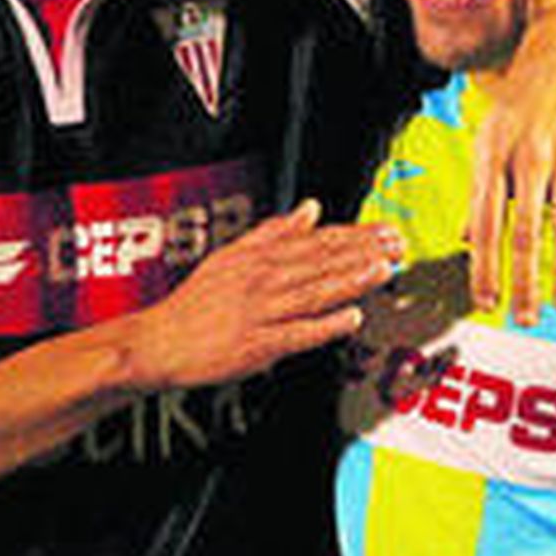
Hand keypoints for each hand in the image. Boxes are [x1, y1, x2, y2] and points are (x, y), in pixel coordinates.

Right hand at [127, 200, 400, 389]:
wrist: (158, 342)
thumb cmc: (194, 304)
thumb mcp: (231, 256)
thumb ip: (273, 232)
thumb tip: (310, 209)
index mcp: (258, 258)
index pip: (315, 242)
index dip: (354, 235)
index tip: (384, 230)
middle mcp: (262, 281)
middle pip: (320, 263)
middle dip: (362, 253)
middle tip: (396, 246)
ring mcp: (260, 313)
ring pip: (313, 292)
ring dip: (350, 281)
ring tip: (382, 270)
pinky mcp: (257, 345)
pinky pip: (297, 333)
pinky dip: (324, 326)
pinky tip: (350, 319)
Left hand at [469, 4, 555, 326]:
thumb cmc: (521, 102)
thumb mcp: (490, 139)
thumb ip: (482, 190)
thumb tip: (464, 237)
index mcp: (492, 158)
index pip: (484, 223)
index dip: (483, 266)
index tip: (485, 303)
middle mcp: (526, 158)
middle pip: (524, 231)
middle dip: (522, 281)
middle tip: (524, 320)